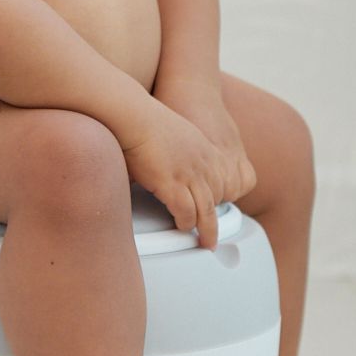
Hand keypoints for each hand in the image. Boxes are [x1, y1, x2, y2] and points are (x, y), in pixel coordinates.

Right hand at [120, 83, 256, 250]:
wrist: (133, 114)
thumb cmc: (143, 121)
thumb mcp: (171, 136)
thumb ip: (175, 154)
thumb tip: (166, 168)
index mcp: (204, 150)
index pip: (223, 180)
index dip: (219, 198)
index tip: (215, 210)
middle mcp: (203, 162)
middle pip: (218, 198)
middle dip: (215, 219)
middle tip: (212, 234)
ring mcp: (189, 173)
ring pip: (206, 210)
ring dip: (205, 228)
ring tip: (204, 241)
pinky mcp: (172, 182)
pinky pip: (185, 211)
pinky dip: (185, 222)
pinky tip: (181, 227)